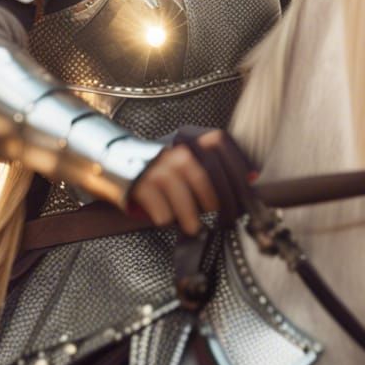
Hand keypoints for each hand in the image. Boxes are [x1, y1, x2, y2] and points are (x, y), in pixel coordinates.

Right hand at [127, 129, 255, 234]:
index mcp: (188, 136)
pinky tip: (167, 220)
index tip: (251, 182)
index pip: (219, 141)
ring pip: (182, 189)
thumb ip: (211, 166)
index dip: (238, 160)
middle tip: (224, 218)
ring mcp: (154, 162)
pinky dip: (166, 216)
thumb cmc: (159, 168)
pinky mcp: (136, 182)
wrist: (113, 162)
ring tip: (195, 228)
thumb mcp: (185, 158)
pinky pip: (158, 204)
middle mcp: (173, 146)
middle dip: (220, 198)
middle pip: (206, 169)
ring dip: (192, 213)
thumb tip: (248, 183)